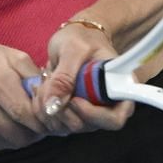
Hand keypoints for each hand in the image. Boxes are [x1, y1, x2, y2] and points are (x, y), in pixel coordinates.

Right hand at [0, 35, 48, 149]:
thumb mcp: (7, 55)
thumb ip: (33, 76)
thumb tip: (54, 97)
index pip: (30, 114)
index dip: (46, 120)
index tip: (52, 116)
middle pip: (22, 134)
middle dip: (36, 131)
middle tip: (40, 121)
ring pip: (9, 142)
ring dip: (21, 135)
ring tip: (22, 121)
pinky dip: (3, 136)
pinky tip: (2, 121)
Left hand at [34, 22, 132, 136]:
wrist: (75, 37)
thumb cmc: (82, 37)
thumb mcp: (73, 49)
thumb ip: (64, 76)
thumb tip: (53, 106)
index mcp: (120, 88)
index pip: (114, 119)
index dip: (93, 116)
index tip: (74, 99)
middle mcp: (108, 105)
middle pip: (86, 125)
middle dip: (62, 109)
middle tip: (48, 86)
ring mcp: (91, 112)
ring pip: (68, 126)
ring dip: (49, 108)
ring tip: (44, 83)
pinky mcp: (74, 113)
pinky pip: (56, 122)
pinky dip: (43, 109)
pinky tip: (41, 89)